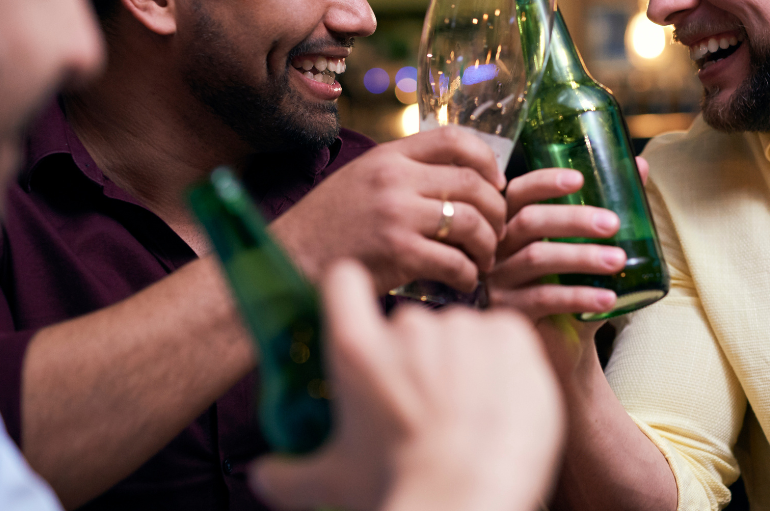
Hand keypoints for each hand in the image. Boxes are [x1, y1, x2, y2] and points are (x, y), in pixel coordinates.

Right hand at [250, 260, 563, 510]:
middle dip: (416, 357)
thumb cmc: (399, 490)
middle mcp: (408, 328)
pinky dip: (503, 360)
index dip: (350, 293)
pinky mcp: (508, 334)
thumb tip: (261, 475)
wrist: (469, 499)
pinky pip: (504, 333)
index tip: (359, 311)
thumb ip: (289, 474)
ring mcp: (461, 328)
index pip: (342, 281)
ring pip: (459, 332)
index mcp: (356, 349)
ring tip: (466, 412)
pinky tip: (497, 399)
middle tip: (424, 406)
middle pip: (408, 322)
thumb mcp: (331, 483)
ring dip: (462, 359)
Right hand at [271, 127, 507, 292]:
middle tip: (497, 232)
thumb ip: (402, 175)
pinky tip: (464, 282)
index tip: (497, 184)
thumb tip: (456, 180)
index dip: (487, 160)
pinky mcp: (397, 253)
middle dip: (496, 211)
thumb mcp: (361, 181)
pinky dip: (468, 274)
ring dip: (487, 245)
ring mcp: (396, 215)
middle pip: (472, 184)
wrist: (288, 263)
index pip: (455, 139)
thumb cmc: (327, 228)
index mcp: (388, 157)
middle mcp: (394, 179)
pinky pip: (454, 261)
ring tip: (482, 261)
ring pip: (470, 222)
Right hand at [490, 158, 652, 319]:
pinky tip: (608, 299)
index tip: (579, 179)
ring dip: (582, 256)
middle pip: (529, 222)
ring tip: (619, 260)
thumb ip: (607, 208)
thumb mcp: (588, 248)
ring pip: (536, 259)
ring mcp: (499, 281)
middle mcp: (499, 248)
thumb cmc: (572, 287)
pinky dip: (579, 296)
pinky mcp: (509, 312)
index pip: (520, 192)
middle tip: (613, 223)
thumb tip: (639, 166)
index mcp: (514, 224)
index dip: (545, 182)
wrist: (563, 347)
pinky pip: (543, 299)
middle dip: (573, 218)